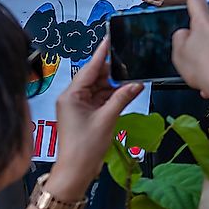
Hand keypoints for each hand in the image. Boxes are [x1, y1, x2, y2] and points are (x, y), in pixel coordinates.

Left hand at [50, 37, 142, 196]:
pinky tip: (127, 92)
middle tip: (131, 61)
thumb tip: (137, 83)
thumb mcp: (107, 118)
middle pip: (95, 77)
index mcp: (71, 95)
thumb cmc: (85, 146)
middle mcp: (72, 98)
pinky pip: (100, 98)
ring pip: (99, 88)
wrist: (75, 171)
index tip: (110, 38)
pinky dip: (113, 96)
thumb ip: (123, 97)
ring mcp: (78, 106)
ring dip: (115, 86)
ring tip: (133, 79)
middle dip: (113, 72)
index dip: (102, 53)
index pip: (90, 68)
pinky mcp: (84, 114)